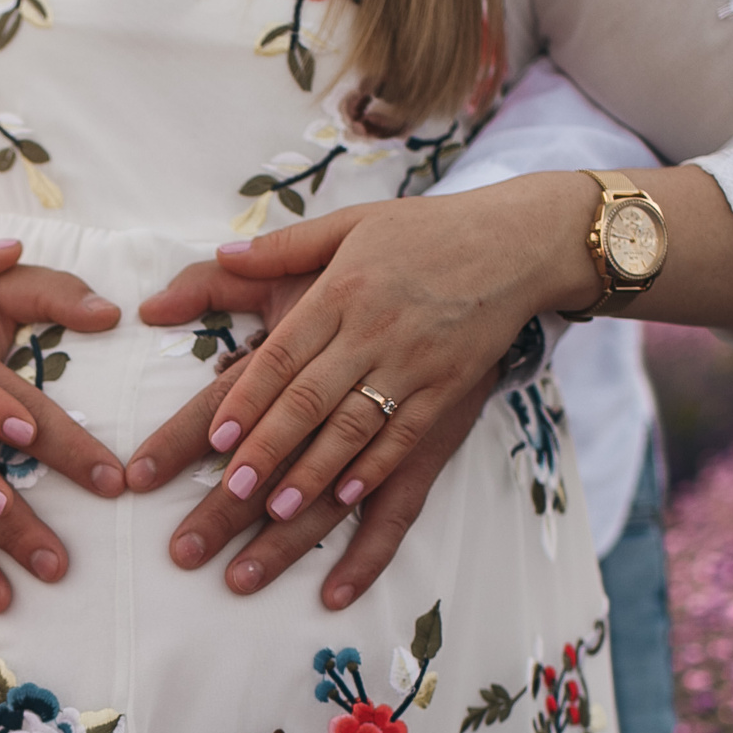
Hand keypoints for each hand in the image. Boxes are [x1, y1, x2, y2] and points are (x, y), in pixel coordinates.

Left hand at [132, 257, 496, 608]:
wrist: (516, 242)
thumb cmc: (424, 232)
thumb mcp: (350, 223)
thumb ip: (282, 246)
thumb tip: (222, 254)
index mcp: (342, 290)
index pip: (284, 354)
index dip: (248, 399)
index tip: (216, 438)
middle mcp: (374, 330)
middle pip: (311, 399)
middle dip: (269, 447)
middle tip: (232, 490)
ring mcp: (414, 363)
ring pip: (355, 426)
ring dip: (315, 471)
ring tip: (277, 509)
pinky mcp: (447, 387)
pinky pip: (406, 435)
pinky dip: (375, 467)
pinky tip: (344, 498)